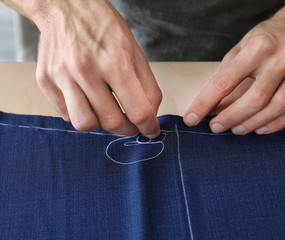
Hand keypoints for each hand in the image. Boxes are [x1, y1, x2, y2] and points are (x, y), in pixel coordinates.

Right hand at [34, 1, 161, 137]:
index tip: (151, 130)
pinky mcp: (45, 80)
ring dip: (101, 124)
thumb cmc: (103, 26)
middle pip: (111, 122)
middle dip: (127, 130)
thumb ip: (147, 85)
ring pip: (85, 124)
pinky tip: (87, 99)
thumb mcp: (134, 51)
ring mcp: (62, 76)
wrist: (65, 5)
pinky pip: (66, 114)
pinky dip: (81, 113)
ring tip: (107, 112)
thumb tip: (151, 115)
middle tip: (131, 125)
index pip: (137, 111)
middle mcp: (86, 70)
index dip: (148, 126)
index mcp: (115, 61)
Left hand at [184, 13, 284, 134]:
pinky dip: (276, 124)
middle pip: (254, 99)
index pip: (225, 81)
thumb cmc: (267, 38)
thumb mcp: (240, 46)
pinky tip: (261, 128)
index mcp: (257, 47)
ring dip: (253, 124)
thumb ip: (225, 72)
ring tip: (237, 129)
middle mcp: (281, 59)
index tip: (191, 118)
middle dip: (231, 117)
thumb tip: (208, 101)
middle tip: (217, 127)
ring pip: (276, 107)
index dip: (205, 102)